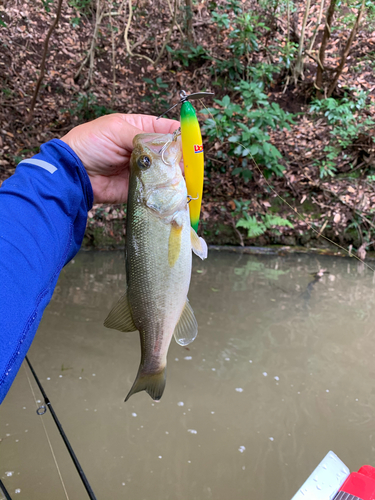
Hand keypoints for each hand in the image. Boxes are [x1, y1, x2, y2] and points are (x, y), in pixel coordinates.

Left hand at [61, 113, 179, 203]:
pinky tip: (171, 188)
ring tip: (177, 177)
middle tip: (183, 164)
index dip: (182, 134)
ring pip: (170, 171)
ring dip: (176, 174)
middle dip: (181, 157)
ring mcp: (146, 169)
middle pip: (173, 152)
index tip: (192, 143)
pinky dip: (167, 189)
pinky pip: (160, 188)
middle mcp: (146, 148)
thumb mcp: (116, 130)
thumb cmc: (90, 144)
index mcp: (141, 128)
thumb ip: (143, 136)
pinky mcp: (142, 187)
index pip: (169, 129)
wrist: (75, 173)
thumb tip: (167, 144)